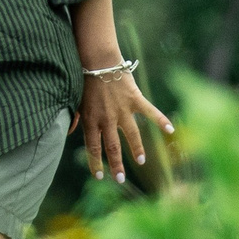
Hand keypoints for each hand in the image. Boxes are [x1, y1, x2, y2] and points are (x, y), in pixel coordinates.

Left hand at [77, 65, 172, 184]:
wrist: (97, 59)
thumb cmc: (84, 79)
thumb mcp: (75, 101)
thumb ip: (75, 118)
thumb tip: (68, 132)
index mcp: (91, 120)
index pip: (93, 147)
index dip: (95, 163)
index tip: (99, 176)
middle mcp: (107, 118)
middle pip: (112, 146)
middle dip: (116, 164)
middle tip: (120, 179)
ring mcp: (123, 110)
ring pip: (131, 135)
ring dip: (136, 150)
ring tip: (140, 162)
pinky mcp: (135, 99)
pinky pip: (151, 112)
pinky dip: (161, 120)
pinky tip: (171, 131)